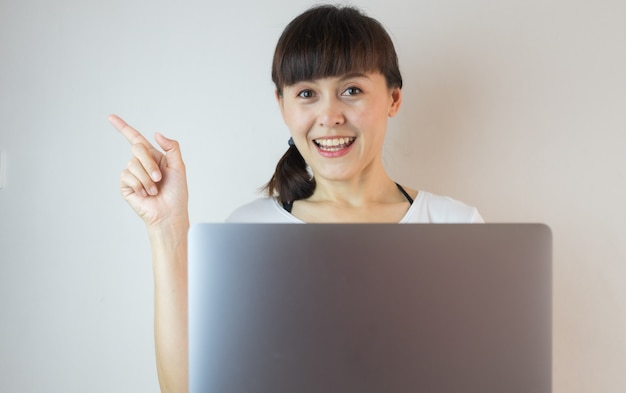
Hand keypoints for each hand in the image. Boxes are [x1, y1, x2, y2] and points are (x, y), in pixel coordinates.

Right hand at [110, 114, 188, 228]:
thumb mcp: (179, 167)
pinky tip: (145, 194)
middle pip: (137, 148)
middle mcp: (141, 164)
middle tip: (159, 178)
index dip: (123, 127)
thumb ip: (171, 147)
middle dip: (150, 163)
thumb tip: (156, 133)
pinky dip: (139, 185)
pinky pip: (127, 176)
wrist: (169, 213)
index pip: (135, 139)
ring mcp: (132, 175)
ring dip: (147, 178)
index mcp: (153, 157)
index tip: (110, 117)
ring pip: (132, 164)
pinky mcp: (125, 186)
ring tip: (154, 190)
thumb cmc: (176, 193)